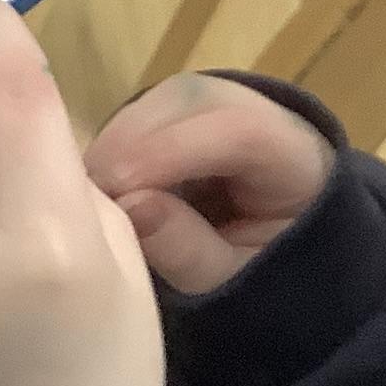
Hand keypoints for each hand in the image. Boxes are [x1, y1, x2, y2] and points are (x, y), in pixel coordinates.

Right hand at [84, 73, 334, 292]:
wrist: (277, 262)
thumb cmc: (262, 278)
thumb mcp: (231, 281)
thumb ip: (191, 250)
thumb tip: (131, 206)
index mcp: (299, 157)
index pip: (239, 132)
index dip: (173, 152)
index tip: (118, 191)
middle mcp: (263, 112)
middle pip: (189, 104)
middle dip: (129, 146)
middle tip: (86, 204)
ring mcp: (221, 106)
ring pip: (156, 104)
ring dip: (114, 148)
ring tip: (90, 203)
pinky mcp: (185, 115)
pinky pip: (141, 118)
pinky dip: (113, 151)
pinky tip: (99, 191)